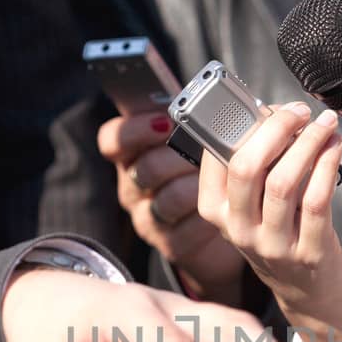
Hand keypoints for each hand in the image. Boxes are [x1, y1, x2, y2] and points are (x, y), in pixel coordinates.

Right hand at [98, 113, 246, 302]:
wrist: (229, 227)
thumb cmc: (208, 175)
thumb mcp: (195, 144)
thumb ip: (190, 121)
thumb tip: (211, 96)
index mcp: (133, 157)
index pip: (113, 139)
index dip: (135, 129)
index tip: (165, 121)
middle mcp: (134, 189)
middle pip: (145, 168)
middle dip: (180, 158)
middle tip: (205, 153)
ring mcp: (150, 220)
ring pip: (167, 198)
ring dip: (198, 186)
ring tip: (219, 178)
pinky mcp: (171, 245)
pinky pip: (189, 225)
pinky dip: (210, 212)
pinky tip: (223, 204)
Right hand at [196, 102, 341, 328]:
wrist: (311, 294)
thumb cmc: (282, 236)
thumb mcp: (252, 207)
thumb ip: (254, 167)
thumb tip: (273, 114)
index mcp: (216, 212)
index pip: (216, 159)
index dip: (242, 125)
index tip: (266, 107)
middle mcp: (238, 230)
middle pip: (247, 167)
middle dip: (275, 127)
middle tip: (298, 110)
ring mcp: (273, 245)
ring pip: (284, 181)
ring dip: (308, 142)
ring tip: (324, 124)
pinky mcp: (309, 253)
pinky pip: (317, 199)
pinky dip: (327, 164)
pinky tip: (334, 147)